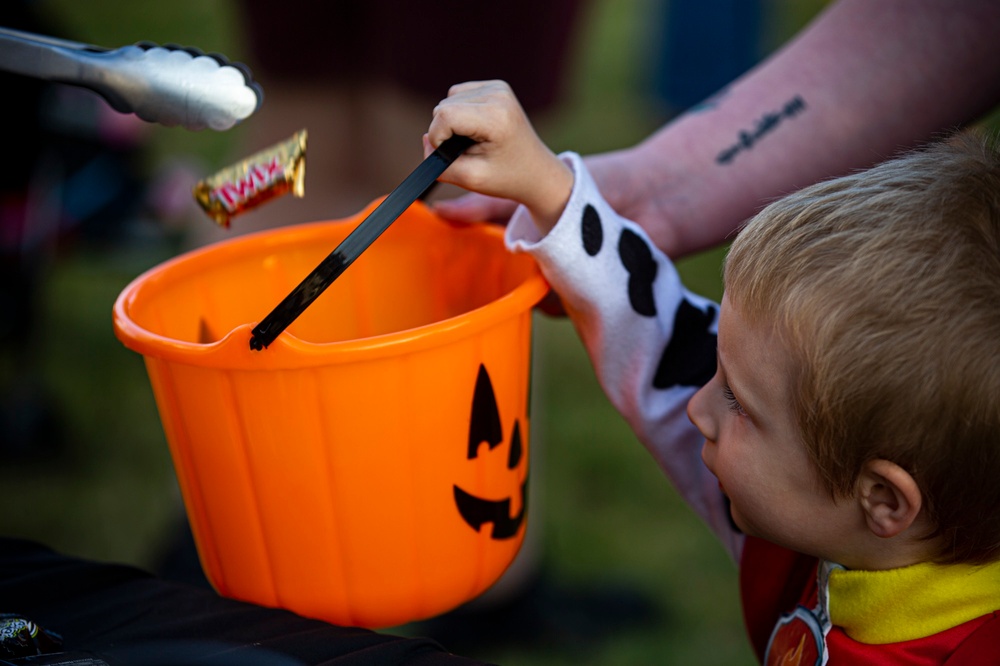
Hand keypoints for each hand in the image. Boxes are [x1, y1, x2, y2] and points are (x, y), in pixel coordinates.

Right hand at [425, 80, 572, 232]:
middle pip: (443, 107)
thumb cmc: (507, 177)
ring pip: (448, 100)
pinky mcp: (496, 86)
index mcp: (495, 117)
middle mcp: (497, 95)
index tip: (451, 154)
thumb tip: (427, 139)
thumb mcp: (471, 179)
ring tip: (475, 141)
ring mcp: (498, 87)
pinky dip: (461, 113)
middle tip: (469, 151)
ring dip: (453, 123)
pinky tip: (477, 129)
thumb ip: (441, 164)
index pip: (445, 115)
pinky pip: (459, 95)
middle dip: (446, 132)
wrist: (537, 171)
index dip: (438, 138)